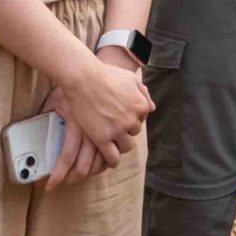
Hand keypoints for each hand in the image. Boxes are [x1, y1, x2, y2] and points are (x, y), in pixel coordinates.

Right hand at [46, 53, 150, 175]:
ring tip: (114, 144)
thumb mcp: (131, 79)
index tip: (121, 115)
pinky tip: (110, 160)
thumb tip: (151, 108)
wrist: (84, 79)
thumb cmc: (107, 75)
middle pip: (134, 132)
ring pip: (126, 146)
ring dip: (121, 145)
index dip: (131, 117)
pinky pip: (112, 157)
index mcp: (142, 106)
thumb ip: (143, 93)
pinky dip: (113, 160)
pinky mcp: (102, 139)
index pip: (142, 119)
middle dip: (126, 130)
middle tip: (114, 127)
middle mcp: (132, 120)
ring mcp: (117, 130)